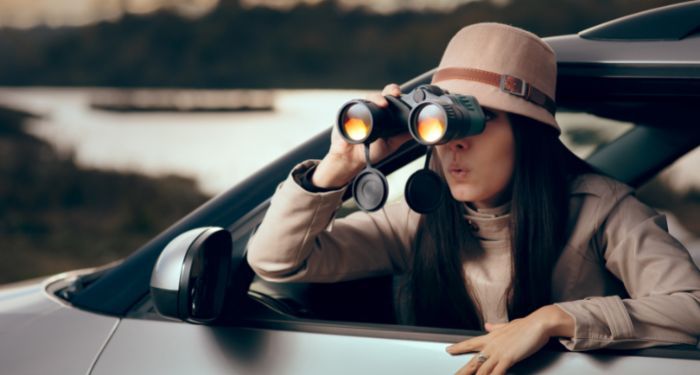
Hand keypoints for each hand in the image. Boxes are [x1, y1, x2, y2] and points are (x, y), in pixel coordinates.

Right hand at [312, 83, 413, 188]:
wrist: (352, 159)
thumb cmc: (371, 150)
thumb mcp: (392, 143)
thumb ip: (404, 135)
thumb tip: (420, 129)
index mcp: (382, 113)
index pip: (391, 98)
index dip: (396, 94)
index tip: (402, 95)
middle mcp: (371, 108)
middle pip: (380, 94)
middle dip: (388, 92)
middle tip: (395, 94)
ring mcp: (358, 110)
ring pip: (367, 98)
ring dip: (375, 98)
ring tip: (382, 104)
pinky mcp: (345, 114)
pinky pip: (351, 107)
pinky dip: (357, 107)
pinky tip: (363, 110)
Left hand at [447, 305, 573, 374]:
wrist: (538, 323)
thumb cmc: (526, 325)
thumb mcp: (507, 325)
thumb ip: (496, 328)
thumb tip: (488, 325)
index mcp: (491, 337)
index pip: (470, 343)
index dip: (458, 347)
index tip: (449, 349)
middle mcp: (491, 345)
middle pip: (472, 361)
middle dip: (462, 371)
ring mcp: (498, 352)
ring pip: (482, 370)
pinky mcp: (508, 358)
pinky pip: (497, 372)